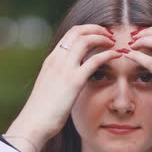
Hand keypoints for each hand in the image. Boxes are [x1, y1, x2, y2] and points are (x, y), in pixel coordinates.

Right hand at [5, 24, 120, 151]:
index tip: (99, 34)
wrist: (34, 122)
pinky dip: (108, 54)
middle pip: (78, 31)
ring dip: (103, 38)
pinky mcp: (74, 81)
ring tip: (114, 42)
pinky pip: (95, 60)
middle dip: (96, 29)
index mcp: (51, 60)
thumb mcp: (49, 87)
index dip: (87, 30)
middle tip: (110, 34)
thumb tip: (69, 79)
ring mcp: (65, 69)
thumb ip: (59, 78)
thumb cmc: (41, 110)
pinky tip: (117, 55)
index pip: (70, 34)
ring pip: (86, 40)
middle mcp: (57, 60)